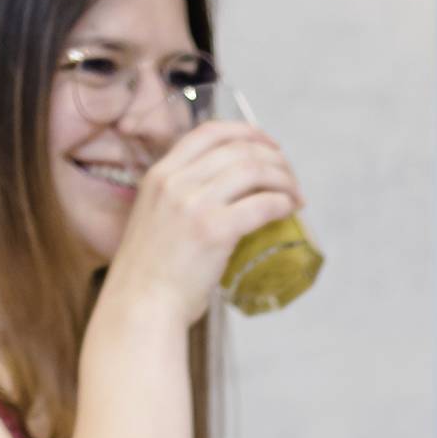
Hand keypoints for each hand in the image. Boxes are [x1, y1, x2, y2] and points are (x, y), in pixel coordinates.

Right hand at [103, 121, 303, 324]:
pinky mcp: (215, 230)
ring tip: (296, 196)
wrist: (141, 306)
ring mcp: (194, 204)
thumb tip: (226, 195)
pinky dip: (283, 203)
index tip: (268, 144)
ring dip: (284, 180)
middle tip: (290, 178)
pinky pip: (262, 205)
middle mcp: (175, 182)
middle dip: (274, 159)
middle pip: (239, 149)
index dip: (246, 132)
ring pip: (255, 171)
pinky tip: (290, 210)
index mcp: (159, 175)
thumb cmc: (150, 274)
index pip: (209, 132)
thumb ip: (183, 198)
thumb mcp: (156, 218)